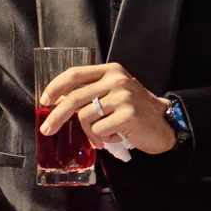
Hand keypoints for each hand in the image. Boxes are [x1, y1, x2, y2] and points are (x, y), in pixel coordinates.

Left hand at [39, 62, 176, 155]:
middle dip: (57, 116)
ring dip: (90, 133)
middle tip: (47, 130)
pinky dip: (103, 138)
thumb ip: (93, 91)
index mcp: (111, 71)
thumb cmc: (136, 111)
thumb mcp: (116, 92)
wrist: (165, 124)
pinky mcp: (127, 115)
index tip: (45, 101)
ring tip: (102, 136)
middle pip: (75, 98)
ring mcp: (123, 97)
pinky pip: (99, 130)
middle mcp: (117, 80)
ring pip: (86, 117)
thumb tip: (59, 102)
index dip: (56, 87)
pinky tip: (115, 137)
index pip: (76, 74)